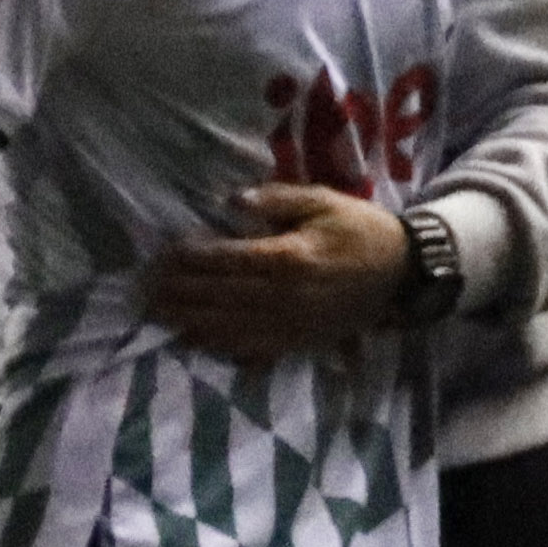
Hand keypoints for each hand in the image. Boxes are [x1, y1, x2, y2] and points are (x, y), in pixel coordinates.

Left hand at [143, 183, 413, 364]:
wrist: (403, 274)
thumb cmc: (362, 230)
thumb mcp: (325, 201)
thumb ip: (280, 198)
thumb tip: (234, 199)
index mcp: (289, 257)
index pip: (226, 259)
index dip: (189, 258)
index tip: (161, 254)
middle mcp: (284, 295)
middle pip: (219, 296)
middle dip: (178, 293)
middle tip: (143, 290)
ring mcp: (290, 324)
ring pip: (228, 326)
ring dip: (189, 322)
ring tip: (157, 316)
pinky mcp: (298, 342)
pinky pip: (252, 348)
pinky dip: (220, 347)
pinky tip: (194, 342)